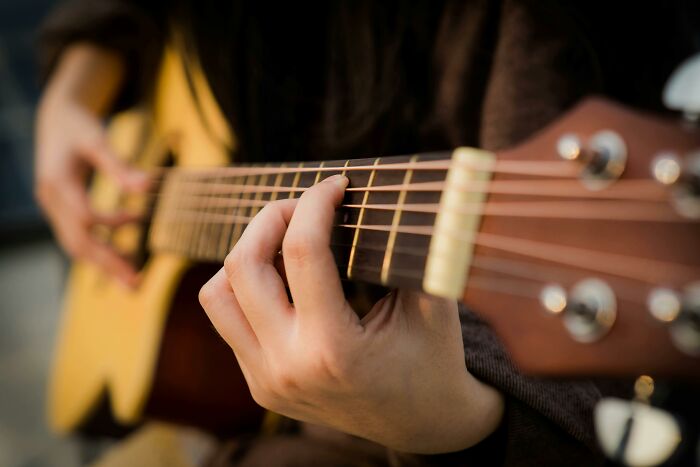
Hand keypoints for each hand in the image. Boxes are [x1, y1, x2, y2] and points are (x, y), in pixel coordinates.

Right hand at [35, 96, 147, 286]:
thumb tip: (147, 186)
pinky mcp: (60, 211)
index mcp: (57, 181)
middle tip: (136, 283)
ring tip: (133, 277)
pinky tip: (125, 250)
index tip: (136, 222)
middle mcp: (50, 200)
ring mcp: (53, 208)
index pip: (82, 216)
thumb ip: (119, 165)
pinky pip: (78, 237)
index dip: (109, 225)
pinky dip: (101, 247)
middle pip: (77, 241)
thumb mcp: (97, 139)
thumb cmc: (78, 126)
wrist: (55, 119)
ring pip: (76, 245)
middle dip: (107, 263)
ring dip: (104, 263)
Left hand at [199, 175, 503, 453]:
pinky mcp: (259, 385)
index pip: (303, 251)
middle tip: (303, 204)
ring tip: (284, 240)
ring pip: (217, 295)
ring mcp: (266, 380)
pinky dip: (248, 289)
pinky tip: (285, 278)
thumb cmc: (434, 360)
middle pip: (243, 266)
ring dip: (245, 255)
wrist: (423, 425)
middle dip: (270, 217)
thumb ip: (410, 251)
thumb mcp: (433, 304)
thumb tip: (388, 196)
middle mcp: (287, 368)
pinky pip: (229, 322)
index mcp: (333, 349)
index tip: (335, 185)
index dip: (315, 203)